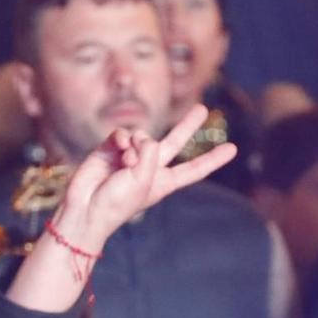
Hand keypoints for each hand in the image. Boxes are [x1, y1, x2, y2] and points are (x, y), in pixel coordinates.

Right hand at [50, 105, 237, 251]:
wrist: (85, 208)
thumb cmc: (116, 203)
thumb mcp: (143, 181)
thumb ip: (150, 153)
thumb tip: (143, 136)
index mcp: (164, 182)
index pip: (194, 169)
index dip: (212, 159)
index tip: (232, 149)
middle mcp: (149, 167)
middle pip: (175, 142)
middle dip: (188, 125)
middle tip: (203, 108)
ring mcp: (130, 156)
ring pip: (142, 135)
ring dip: (136, 143)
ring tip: (127, 160)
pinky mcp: (111, 149)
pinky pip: (123, 133)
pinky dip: (122, 138)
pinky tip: (118, 148)